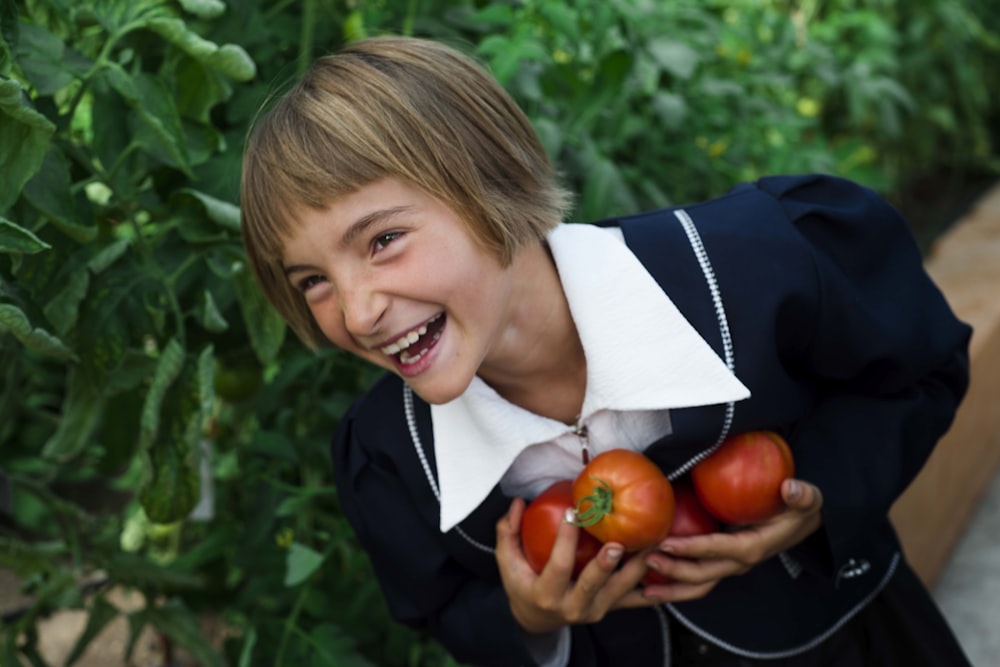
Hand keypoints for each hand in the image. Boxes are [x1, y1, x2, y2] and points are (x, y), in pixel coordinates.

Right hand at [495, 497, 654, 633]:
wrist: (537, 619)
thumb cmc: (522, 583)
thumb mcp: (508, 562)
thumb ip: (508, 532)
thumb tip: (518, 501)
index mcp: (546, 594)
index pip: (557, 566)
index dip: (564, 541)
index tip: (571, 513)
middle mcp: (572, 607)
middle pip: (592, 585)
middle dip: (605, 565)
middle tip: (617, 542)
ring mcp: (594, 611)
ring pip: (620, 591)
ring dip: (637, 568)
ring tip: (650, 544)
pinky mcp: (610, 610)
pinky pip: (635, 599)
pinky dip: (653, 585)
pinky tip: (665, 565)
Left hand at [642, 478, 822, 601]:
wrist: (802, 524)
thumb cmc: (799, 508)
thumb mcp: (807, 499)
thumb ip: (801, 494)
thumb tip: (789, 488)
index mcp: (754, 546)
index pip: (720, 549)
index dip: (693, 548)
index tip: (666, 541)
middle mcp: (739, 562)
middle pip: (703, 575)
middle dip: (673, 570)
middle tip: (644, 557)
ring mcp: (729, 566)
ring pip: (697, 585)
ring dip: (670, 587)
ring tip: (642, 586)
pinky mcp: (721, 564)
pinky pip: (696, 578)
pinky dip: (674, 582)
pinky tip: (649, 581)